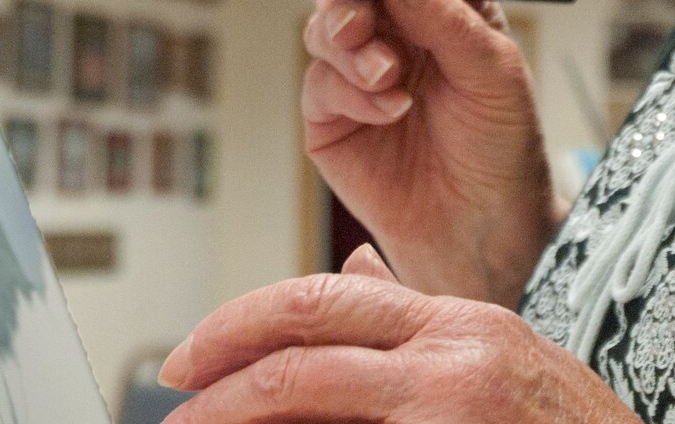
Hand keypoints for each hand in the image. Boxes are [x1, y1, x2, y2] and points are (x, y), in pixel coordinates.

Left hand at [159, 245, 638, 423]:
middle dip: (222, 370)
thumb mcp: (502, 359)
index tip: (191, 357)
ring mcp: (454, 413)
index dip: (243, 322)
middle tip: (172, 398)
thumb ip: (420, 320)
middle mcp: (454, 358)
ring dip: (241, 417)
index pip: (326, 297)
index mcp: (458, 324)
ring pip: (315, 395)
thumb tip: (348, 266)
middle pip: (306, 340)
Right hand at [301, 0, 559, 304]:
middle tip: (363, 25)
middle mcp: (400, 35)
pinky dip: (348, 91)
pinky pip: (318, 82)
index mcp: (445, 11)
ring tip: (388, 81)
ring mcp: (362, 75)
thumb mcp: (493, 73)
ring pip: (326, 28)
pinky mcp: (334, 118)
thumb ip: (445, 17)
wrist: (484, 228)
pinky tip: (387, 113)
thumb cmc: (502, 147)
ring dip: (351, 46)